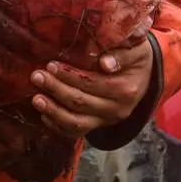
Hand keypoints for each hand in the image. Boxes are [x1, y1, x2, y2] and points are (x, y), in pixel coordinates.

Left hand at [30, 38, 153, 138]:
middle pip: (80, 103)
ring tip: (36, 99)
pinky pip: (75, 132)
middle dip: (56, 89)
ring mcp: (106, 120)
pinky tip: (43, 114)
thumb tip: (105, 63)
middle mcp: (116, 110)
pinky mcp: (98, 125)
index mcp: (125, 90)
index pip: (92, 84)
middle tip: (36, 76)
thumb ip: (123, 54)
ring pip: (76, 123)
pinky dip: (58, 126)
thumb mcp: (137, 49)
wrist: (145, 75)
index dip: (70, 76)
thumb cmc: (137, 56)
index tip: (50, 65)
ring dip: (53, 111)